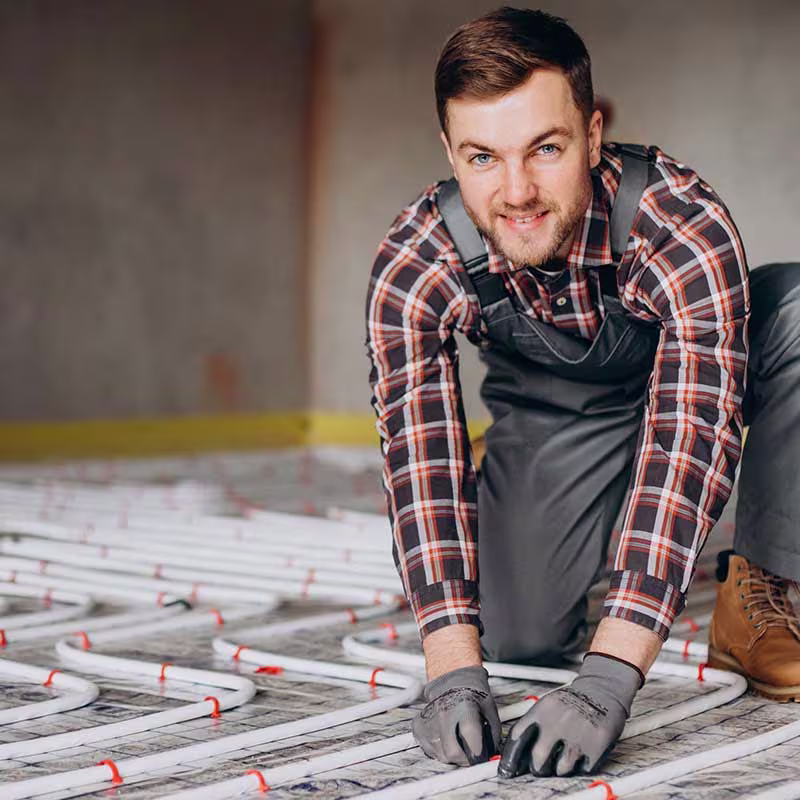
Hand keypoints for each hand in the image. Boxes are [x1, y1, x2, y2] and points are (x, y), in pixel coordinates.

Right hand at [412, 665, 500, 765]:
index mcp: (466, 707)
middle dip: (464, 757)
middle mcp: (444, 712)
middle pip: (453, 753)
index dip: (478, 754)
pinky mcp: (418, 726)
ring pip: (440, 755)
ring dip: (450, 753)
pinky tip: (445, 736)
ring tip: (457, 738)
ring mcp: (429, 718)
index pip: (471, 740)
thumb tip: (488, 758)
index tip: (481, 756)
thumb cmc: (473, 694)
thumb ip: (491, 740)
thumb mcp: (491, 714)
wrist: (453, 678)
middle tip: (469, 751)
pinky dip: (439, 749)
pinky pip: (429, 750)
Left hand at [498, 653, 642, 777]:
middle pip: (538, 759)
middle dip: (537, 768)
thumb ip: (532, 726)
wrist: (601, 690)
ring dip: (560, 768)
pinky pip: (582, 769)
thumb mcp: (547, 705)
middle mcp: (557, 723)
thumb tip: (517, 755)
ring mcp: (577, 735)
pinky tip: (580, 754)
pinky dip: (580, 767)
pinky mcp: (595, 745)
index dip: (510, 757)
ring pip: (561, 769)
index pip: (518, 737)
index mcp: (541, 711)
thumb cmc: (571, 702)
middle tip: (540, 767)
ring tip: (564, 756)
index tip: (507, 769)